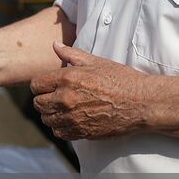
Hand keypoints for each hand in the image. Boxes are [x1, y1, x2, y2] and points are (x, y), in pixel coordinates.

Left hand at [29, 41, 152, 140]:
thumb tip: (55, 45)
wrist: (142, 103)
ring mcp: (72, 117)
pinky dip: (62, 127)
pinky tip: (72, 120)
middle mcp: (66, 98)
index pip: (36, 85)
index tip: (49, 86)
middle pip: (38, 104)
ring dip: (52, 114)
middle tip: (57, 97)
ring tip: (65, 109)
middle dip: (45, 100)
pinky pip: (59, 132)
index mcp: (67, 78)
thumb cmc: (121, 79)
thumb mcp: (97, 62)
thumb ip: (72, 54)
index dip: (41, 85)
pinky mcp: (81, 132)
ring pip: (47, 119)